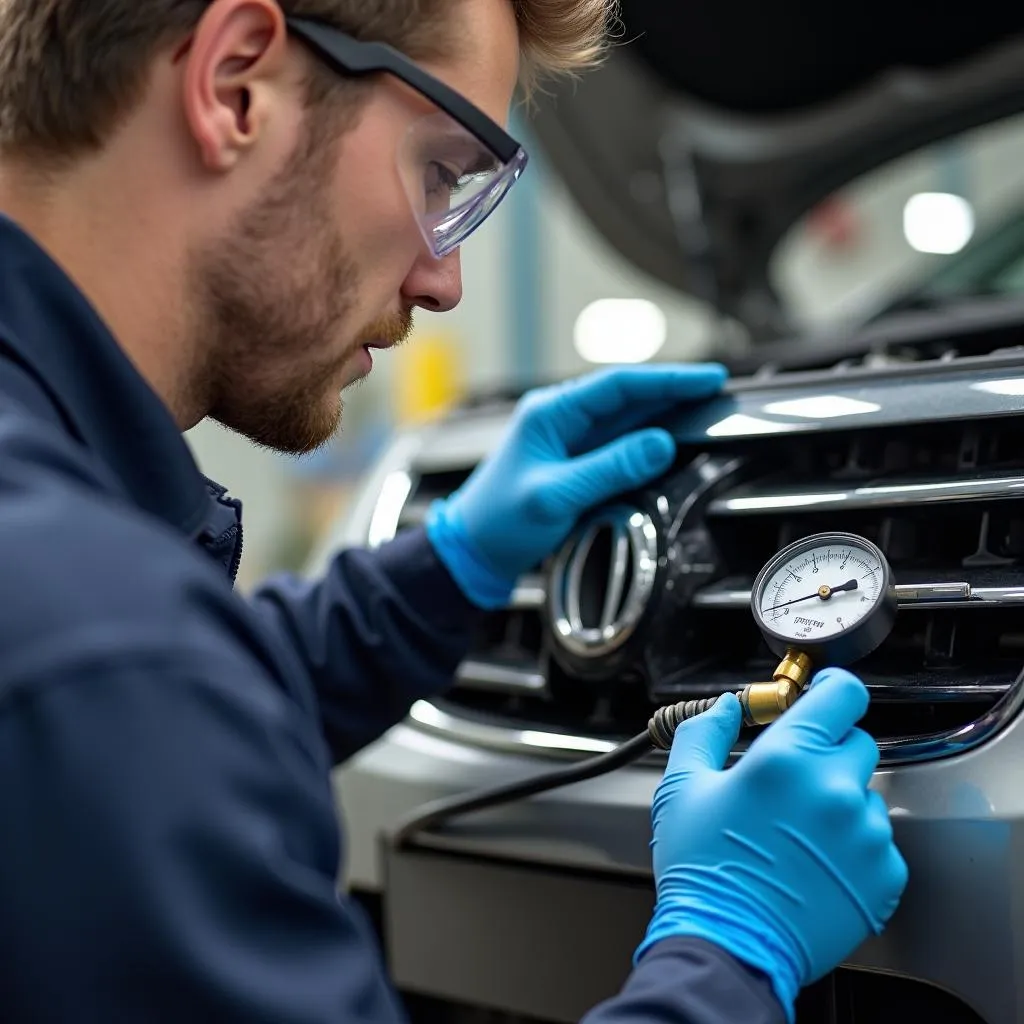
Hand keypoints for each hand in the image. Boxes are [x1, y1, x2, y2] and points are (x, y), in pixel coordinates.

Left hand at [425, 364, 726, 607]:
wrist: (474, 549)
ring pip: (626, 418)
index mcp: (550, 413)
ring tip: (706, 409)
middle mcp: (561, 418)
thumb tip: (660, 444)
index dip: (667, 381)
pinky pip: (620, 444)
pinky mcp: (576, 463)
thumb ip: (609, 468)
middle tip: (718, 390)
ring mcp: (570, 440)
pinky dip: (648, 440)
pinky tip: (673, 441)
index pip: (618, 385)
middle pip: (627, 396)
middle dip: (673, 391)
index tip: (707, 380)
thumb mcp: (556, 495)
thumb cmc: (500, 521)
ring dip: (664, 412)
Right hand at [636, 669, 907, 1021]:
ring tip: (798, 833)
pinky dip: (854, 846)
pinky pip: (879, 841)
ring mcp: (865, 834)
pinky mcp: (884, 876)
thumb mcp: (682, 787)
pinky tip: (816, 862)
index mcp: (787, 758)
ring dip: (840, 801)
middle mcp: (835, 789)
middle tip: (791, 782)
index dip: (832, 689)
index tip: (822, 697)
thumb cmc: (703, 868)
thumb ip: (704, 731)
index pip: (843, 694)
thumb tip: (724, 707)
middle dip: (827, 751)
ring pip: (866, 794)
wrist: (729, 944)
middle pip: (857, 741)